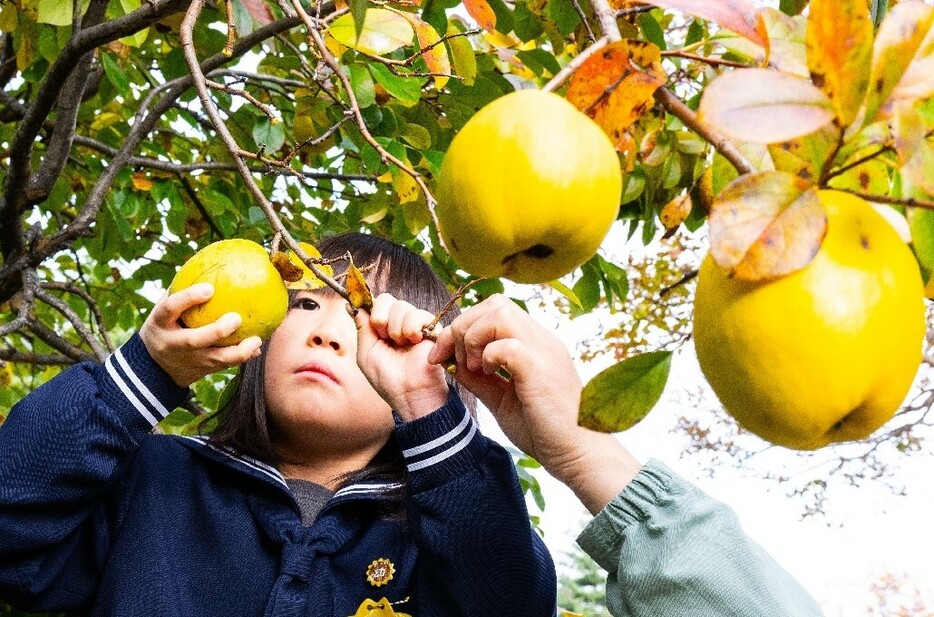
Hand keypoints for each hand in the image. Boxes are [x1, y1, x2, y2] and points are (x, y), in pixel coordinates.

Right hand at [139, 283, 262, 386]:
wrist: (154, 367)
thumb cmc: (166, 325)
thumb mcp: (165, 309)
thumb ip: (181, 289)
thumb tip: (212, 260)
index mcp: (160, 323)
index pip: (170, 308)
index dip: (188, 298)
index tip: (209, 288)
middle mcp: (173, 344)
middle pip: (194, 340)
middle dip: (216, 330)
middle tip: (237, 318)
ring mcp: (187, 360)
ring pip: (214, 359)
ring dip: (238, 351)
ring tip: (257, 341)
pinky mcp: (201, 371)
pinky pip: (224, 365)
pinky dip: (242, 357)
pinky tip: (257, 347)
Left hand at [353, 293, 448, 419]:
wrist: (409, 393)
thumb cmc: (387, 378)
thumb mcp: (366, 353)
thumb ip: (361, 328)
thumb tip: (351, 305)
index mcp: (383, 328)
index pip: (375, 303)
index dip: (370, 309)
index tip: (371, 325)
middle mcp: (398, 322)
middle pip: (386, 300)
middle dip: (381, 318)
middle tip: (385, 338)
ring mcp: (415, 323)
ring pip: (401, 306)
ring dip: (396, 328)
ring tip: (402, 345)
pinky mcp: (432, 327)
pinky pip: (418, 314)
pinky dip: (411, 328)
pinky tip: (414, 342)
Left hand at [427, 294, 642, 512]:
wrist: (578, 454)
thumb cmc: (544, 430)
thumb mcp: (501, 399)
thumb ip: (478, 378)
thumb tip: (449, 360)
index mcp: (534, 344)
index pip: (495, 309)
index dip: (464, 325)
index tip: (445, 354)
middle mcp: (541, 340)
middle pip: (495, 304)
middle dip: (463, 326)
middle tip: (456, 359)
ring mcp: (544, 352)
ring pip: (500, 314)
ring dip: (474, 337)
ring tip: (474, 367)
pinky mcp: (541, 371)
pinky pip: (509, 344)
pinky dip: (488, 355)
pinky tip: (488, 375)